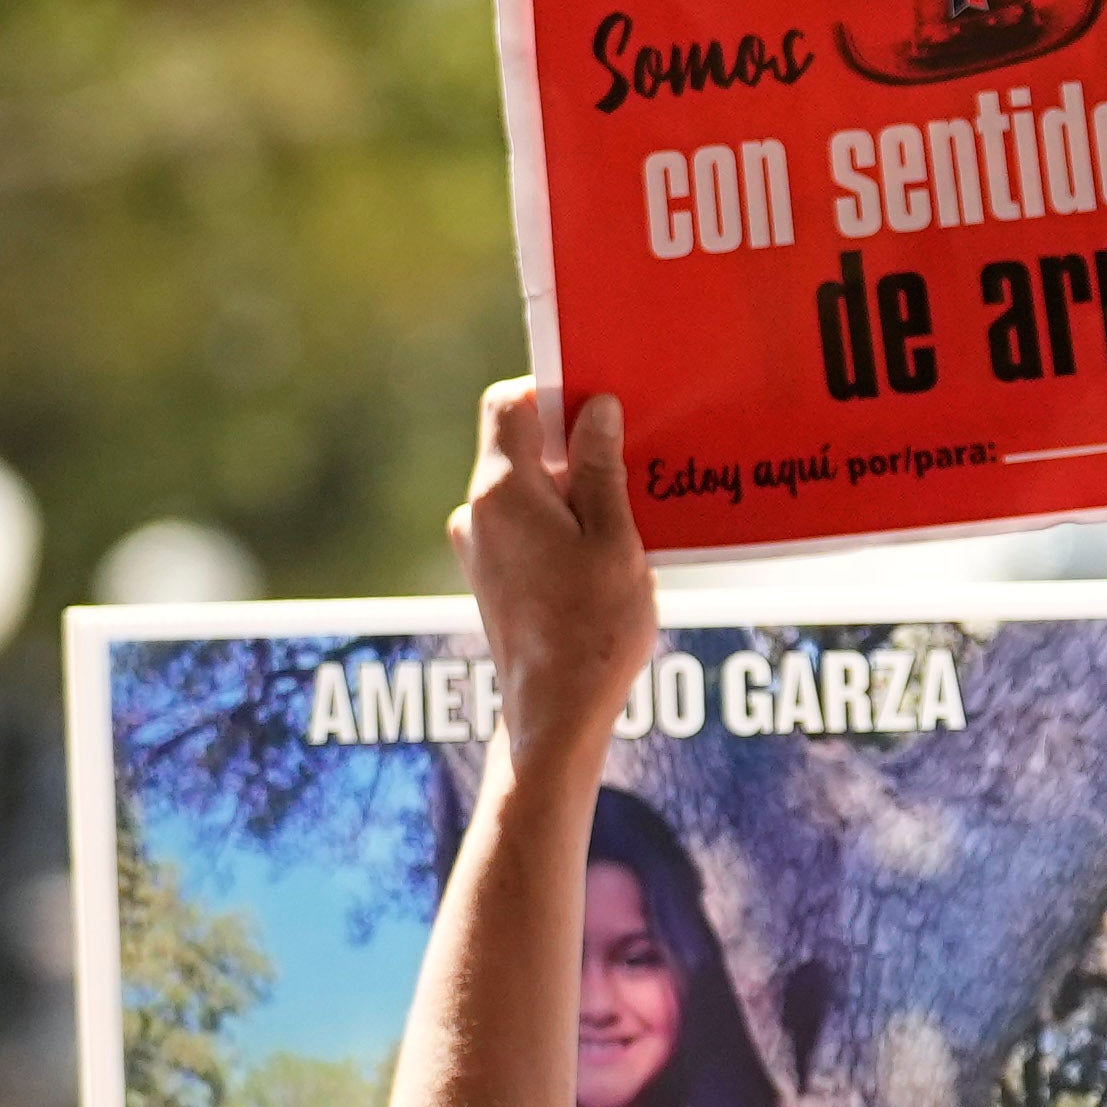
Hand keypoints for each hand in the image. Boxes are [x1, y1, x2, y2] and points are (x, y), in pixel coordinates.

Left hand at [451, 380, 653, 752]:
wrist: (556, 713)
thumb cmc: (593, 629)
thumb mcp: (614, 538)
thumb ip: (601, 467)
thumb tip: (595, 408)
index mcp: (503, 491)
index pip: (508, 403)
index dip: (552, 393)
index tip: (598, 407)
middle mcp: (477, 513)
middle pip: (518, 447)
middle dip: (572, 447)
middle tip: (629, 466)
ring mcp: (478, 547)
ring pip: (524, 491)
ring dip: (570, 492)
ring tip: (624, 523)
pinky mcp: (488, 577)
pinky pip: (522, 527)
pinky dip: (558, 526)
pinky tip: (600, 556)